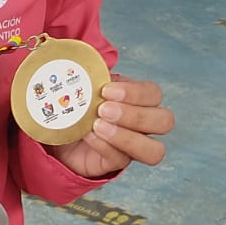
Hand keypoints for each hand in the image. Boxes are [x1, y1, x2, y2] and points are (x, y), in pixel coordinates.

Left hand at [47, 78, 173, 176]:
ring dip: (127, 137)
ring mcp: (132, 147)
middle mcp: (144, 124)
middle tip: (104, 109)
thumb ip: (93, 74)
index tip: (106, 90)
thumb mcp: (85, 85)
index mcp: (139, 99)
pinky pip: (121, 159)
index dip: (135, 92)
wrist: (60, 132)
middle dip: (136, 115)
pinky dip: (105, 146)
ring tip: (98, 125)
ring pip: (154, 150)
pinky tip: (87, 135)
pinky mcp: (115, 163)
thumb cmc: (78, 104)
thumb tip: (84, 61)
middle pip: (165, 121)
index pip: (154, 94)